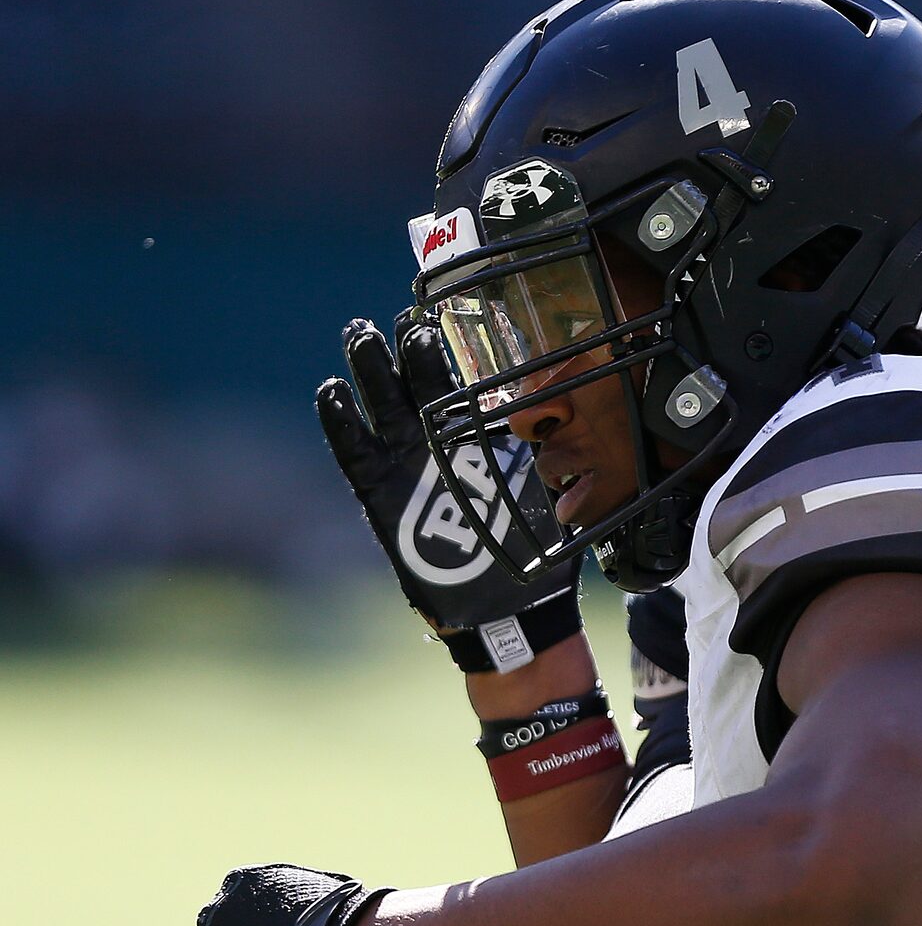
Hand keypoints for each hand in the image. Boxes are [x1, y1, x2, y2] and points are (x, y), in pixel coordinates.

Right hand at [316, 318, 581, 657]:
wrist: (512, 612)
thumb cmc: (536, 554)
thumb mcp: (557, 494)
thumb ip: (558, 453)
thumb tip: (585, 409)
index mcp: (481, 437)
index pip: (463, 381)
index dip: (455, 347)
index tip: (455, 314)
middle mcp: (439, 443)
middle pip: (416, 383)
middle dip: (408, 347)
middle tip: (404, 317)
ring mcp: (406, 465)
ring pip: (382, 405)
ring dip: (371, 369)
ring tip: (362, 335)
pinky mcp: (380, 494)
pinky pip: (354, 453)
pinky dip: (342, 423)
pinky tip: (332, 392)